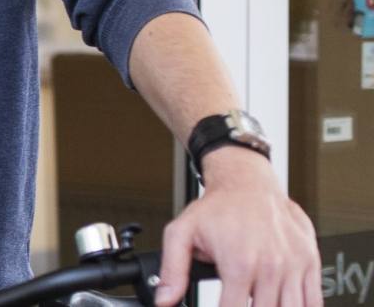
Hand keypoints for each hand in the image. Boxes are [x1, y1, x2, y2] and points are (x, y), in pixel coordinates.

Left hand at [155, 148, 319, 306]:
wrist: (248, 183)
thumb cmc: (218, 207)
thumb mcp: (181, 232)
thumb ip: (172, 270)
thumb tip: (164, 299)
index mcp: (239, 264)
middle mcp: (270, 267)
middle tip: (236, 302)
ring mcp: (294, 266)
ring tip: (255, 301)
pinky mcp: (310, 262)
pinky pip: (314, 300)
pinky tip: (282, 303)